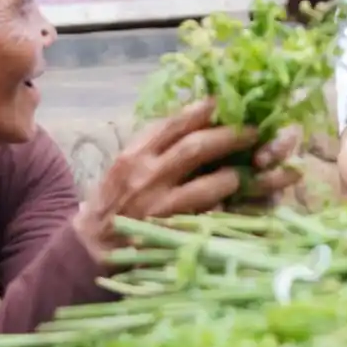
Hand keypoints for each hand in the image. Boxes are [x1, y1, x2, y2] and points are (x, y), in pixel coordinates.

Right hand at [73, 100, 283, 263]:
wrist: (92, 245)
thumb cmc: (115, 198)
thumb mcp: (127, 164)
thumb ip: (156, 143)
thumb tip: (197, 116)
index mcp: (134, 153)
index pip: (173, 123)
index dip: (202, 110)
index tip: (224, 101)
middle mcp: (146, 176)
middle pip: (194, 147)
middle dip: (229, 137)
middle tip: (254, 131)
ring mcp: (159, 206)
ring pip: (206, 184)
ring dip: (232, 174)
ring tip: (248, 169)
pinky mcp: (171, 233)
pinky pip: (206, 216)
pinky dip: (223, 207)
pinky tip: (236, 201)